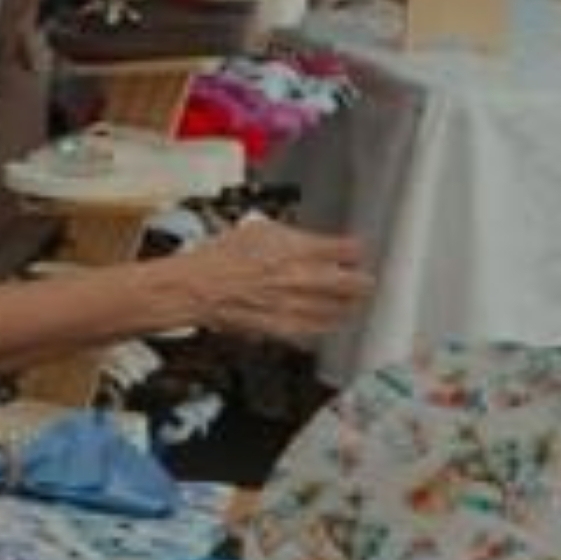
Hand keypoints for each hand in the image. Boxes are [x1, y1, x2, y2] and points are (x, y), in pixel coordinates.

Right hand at [169, 213, 371, 348]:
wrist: (195, 287)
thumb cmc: (219, 258)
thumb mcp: (258, 229)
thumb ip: (290, 236)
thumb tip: (305, 241)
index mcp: (299, 249)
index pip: (348, 250)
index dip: (355, 251)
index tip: (355, 252)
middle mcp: (302, 278)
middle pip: (354, 283)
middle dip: (362, 282)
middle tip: (365, 281)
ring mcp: (294, 305)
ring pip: (339, 310)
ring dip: (349, 306)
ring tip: (353, 304)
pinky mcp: (281, 327)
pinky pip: (314, 330)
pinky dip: (325, 326)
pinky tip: (330, 323)